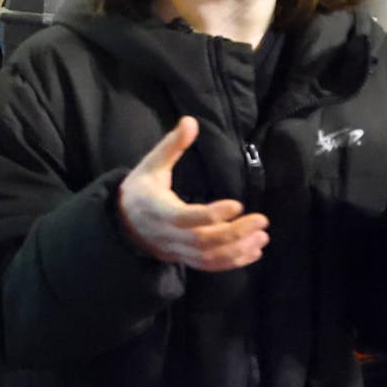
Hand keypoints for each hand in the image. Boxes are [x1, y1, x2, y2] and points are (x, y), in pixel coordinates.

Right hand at [117, 117, 270, 271]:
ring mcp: (176, 250)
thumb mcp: (151, 165)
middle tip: (261, 220)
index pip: (186, 218)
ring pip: (208, 256)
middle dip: (234, 233)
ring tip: (262, 236)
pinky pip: (209, 265)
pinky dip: (232, 262)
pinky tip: (253, 251)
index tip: (237, 204)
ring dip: (238, 249)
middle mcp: (167, 234)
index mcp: (157, 210)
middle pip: (202, 241)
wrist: (123, 222)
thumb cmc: (140, 190)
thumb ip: (172, 145)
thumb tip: (191, 121)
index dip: (212, 214)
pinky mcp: (183, 258)